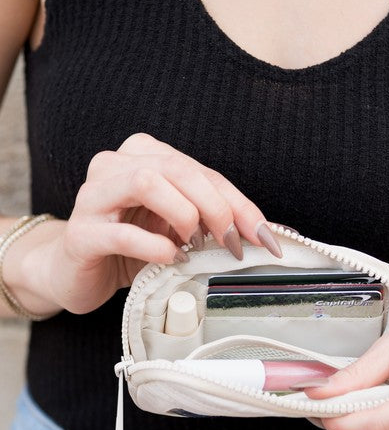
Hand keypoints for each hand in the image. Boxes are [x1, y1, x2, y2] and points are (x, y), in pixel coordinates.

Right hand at [24, 133, 282, 314]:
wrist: (73, 272)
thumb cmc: (130, 249)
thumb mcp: (178, 231)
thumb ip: (214, 224)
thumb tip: (275, 234)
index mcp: (144, 156)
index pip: (202, 172)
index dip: (240, 204)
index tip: (265, 238)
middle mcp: (115, 166)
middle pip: (178, 170)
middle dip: (217, 208)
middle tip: (232, 244)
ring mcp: (93, 197)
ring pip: (145, 182)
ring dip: (183, 215)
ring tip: (193, 245)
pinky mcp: (81, 233)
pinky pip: (121, 232)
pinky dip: (154, 247)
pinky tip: (169, 259)